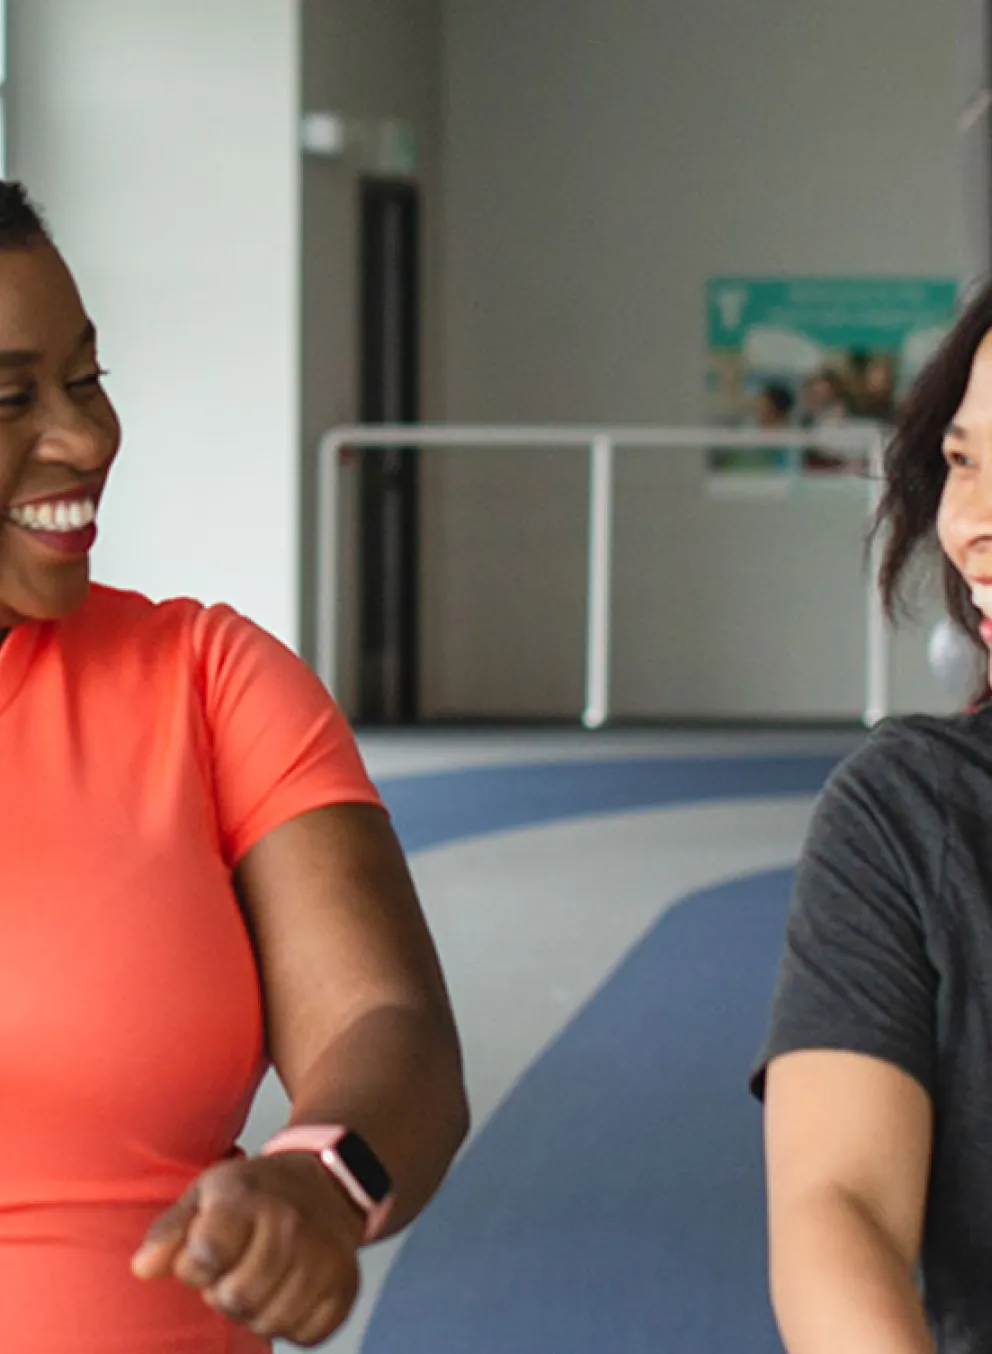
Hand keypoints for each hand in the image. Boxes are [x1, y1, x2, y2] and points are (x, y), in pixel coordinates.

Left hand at [131, 1152, 364, 1346]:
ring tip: (259, 1281)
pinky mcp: (346, 1287)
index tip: (202, 1255)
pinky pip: (306, 1335)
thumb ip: (169, 1230)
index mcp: (249, 1198)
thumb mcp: (205, 1194)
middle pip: (236, 1298)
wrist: (325, 1184)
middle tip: (233, 1270)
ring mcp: (324, 1257)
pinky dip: (292, 1324)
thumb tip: (142, 1269)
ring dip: (256, 1312)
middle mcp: (292, 1225)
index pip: (204, 1258)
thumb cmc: (253, 1194)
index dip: (193, 1268)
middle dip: (223, 1294)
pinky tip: (288, 1293)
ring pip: (270, 1322)